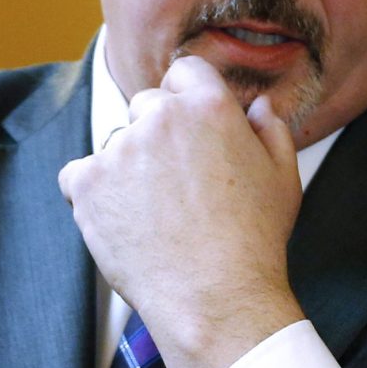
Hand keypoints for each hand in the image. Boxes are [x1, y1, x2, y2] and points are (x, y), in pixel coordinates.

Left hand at [58, 56, 304, 367]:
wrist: (215, 296)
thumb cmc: (255, 240)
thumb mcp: (284, 178)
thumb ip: (271, 130)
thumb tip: (257, 106)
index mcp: (209, 106)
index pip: (186, 71)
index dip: (191, 99)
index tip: (194, 131)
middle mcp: (160, 117)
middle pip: (148, 106)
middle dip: (160, 136)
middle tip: (181, 185)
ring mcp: (119, 148)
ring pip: (117, 144)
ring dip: (130, 168)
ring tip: (160, 215)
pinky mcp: (87, 182)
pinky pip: (82, 175)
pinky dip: (98, 195)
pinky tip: (130, 222)